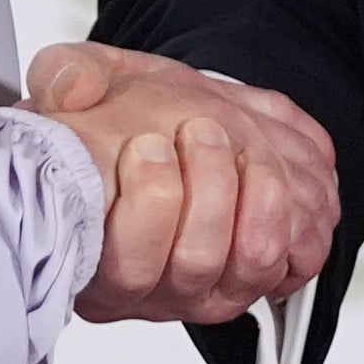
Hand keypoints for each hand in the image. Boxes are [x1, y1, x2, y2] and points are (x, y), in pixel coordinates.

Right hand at [23, 41, 340, 326]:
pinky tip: (269, 169)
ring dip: (259, 190)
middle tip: (200, 129)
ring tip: (242, 143)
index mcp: (95, 257)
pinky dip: (299, 206)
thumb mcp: (80, 79)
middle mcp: (153, 288)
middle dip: (208, 180)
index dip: (149, 200)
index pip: (127, 267)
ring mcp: (211, 287)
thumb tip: (72, 89)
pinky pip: (301, 256)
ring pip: (255, 260)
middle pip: (196, 262)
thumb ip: (62, 74)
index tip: (148, 142)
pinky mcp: (263, 275)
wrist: (168, 124)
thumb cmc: (121, 117)